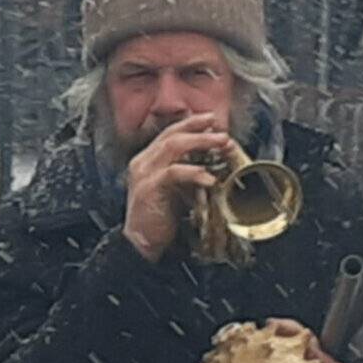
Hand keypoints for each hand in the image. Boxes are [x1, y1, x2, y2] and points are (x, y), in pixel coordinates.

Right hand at [122, 114, 234, 262]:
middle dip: (199, 129)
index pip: (169, 133)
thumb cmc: (159, 219)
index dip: (191, 124)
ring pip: (173, 147)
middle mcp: (143, 162)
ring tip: (221, 144)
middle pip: (172, 135)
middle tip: (222, 131)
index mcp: (147, 160)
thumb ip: (187, 175)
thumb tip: (213, 164)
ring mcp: (144, 174)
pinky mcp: (149, 188)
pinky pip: (173, 173)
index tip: (211, 119)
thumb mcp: (175, 191)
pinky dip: (194, 172)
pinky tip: (209, 177)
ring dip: (201, 143)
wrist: (140, 243)